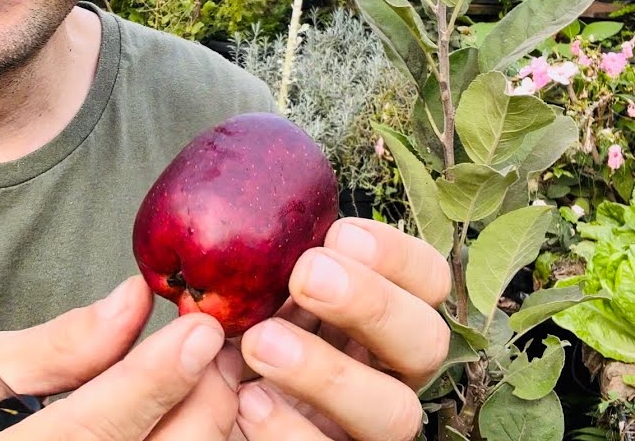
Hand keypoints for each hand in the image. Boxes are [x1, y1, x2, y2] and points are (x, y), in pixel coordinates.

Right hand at [0, 275, 241, 440]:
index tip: (200, 328)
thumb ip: (57, 346)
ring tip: (200, 370)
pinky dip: (197, 435)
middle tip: (206, 338)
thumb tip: (132, 301)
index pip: (99, 427)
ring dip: (207, 413)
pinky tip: (184, 408)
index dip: (155, 378)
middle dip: (200, 390)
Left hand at [233, 218, 451, 440]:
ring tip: (261, 343)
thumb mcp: (261, 293)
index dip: (397, 256)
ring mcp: (371, 425)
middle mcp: (394, 371)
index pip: (430, 281)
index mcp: (386, 317)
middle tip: (307, 277)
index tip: (339, 234)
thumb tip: (266, 215)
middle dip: (373, 304)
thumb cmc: (240, 336)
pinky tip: (249, 400)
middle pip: (428, 342)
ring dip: (330, 373)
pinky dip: (290, 430)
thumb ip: (280, 263)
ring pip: (396, 412)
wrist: (204, 409)